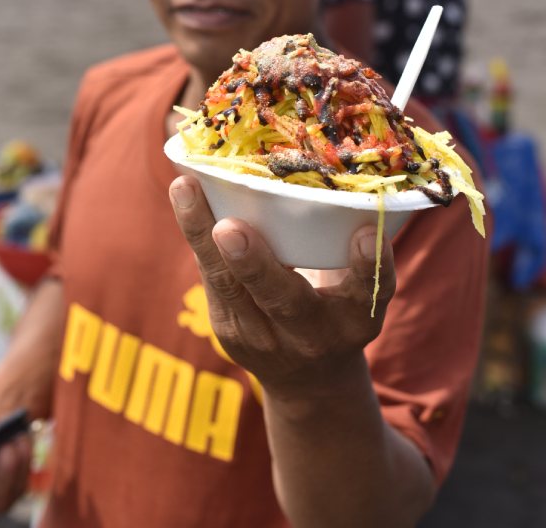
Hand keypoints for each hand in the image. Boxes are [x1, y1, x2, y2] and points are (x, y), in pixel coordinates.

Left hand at [169, 175, 395, 400]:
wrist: (310, 379)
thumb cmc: (339, 307)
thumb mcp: (359, 290)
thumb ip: (352, 249)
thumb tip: (335, 173)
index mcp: (358, 318)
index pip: (368, 290)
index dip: (369, 264)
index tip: (365, 233)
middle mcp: (313, 333)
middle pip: (283, 299)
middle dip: (254, 264)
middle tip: (229, 228)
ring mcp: (264, 338)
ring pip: (227, 285)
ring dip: (202, 235)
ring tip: (184, 189)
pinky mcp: (228, 330)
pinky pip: (210, 277)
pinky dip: (196, 234)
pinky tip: (184, 195)